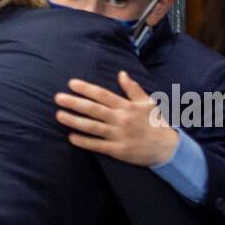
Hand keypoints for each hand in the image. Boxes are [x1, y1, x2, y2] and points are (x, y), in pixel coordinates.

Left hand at [54, 70, 178, 166]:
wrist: (167, 148)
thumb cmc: (156, 122)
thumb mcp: (147, 102)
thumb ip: (133, 88)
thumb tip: (121, 73)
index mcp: (126, 106)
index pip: (102, 95)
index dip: (86, 89)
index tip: (71, 83)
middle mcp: (121, 119)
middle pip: (93, 110)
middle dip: (74, 103)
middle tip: (58, 98)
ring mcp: (118, 135)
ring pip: (92, 127)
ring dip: (74, 121)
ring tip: (59, 115)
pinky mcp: (118, 150)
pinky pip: (98, 145)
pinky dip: (84, 142)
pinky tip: (71, 137)